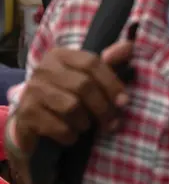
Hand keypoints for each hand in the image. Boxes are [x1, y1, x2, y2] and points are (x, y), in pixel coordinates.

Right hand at [12, 40, 132, 156]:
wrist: (31, 121)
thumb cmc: (68, 96)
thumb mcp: (89, 77)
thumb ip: (110, 62)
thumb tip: (129, 47)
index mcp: (60, 55)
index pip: (92, 63)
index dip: (112, 83)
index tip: (124, 102)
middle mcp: (43, 69)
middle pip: (84, 86)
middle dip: (103, 108)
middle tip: (112, 123)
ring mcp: (31, 90)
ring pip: (71, 106)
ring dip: (85, 122)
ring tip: (86, 126)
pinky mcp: (25, 113)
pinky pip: (58, 126)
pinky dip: (70, 135)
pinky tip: (70, 135)